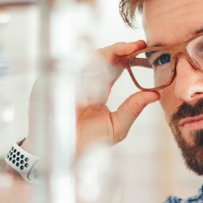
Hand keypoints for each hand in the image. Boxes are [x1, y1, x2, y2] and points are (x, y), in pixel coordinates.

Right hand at [24, 41, 160, 158]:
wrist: (65, 157)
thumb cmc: (89, 143)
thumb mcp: (117, 126)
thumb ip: (133, 109)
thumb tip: (155, 94)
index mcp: (99, 87)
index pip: (113, 63)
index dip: (126, 52)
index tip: (141, 46)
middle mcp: (83, 81)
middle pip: (100, 56)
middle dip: (118, 48)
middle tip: (134, 46)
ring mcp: (66, 82)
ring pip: (84, 60)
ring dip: (102, 63)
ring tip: (115, 66)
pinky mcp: (48, 86)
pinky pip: (65, 73)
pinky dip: (80, 76)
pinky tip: (92, 82)